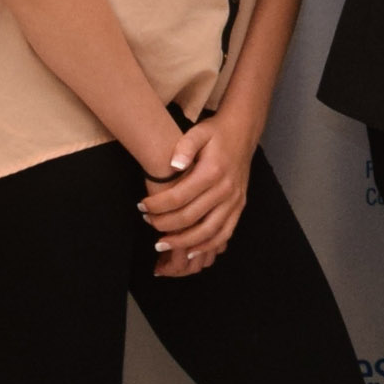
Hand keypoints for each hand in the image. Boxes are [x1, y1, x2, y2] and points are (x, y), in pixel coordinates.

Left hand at [139, 105, 260, 274]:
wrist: (243, 132)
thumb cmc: (215, 133)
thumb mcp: (198, 132)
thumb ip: (184, 147)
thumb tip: (173, 167)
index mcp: (212, 172)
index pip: (178, 197)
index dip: (157, 205)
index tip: (141, 207)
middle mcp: (225, 190)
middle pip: (190, 217)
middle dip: (164, 224)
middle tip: (147, 223)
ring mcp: (234, 201)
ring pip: (208, 232)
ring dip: (183, 242)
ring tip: (162, 244)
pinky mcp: (239, 207)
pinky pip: (225, 233)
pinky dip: (207, 246)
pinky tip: (190, 251)